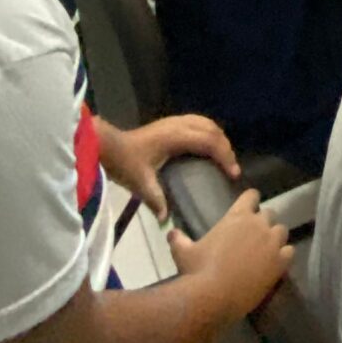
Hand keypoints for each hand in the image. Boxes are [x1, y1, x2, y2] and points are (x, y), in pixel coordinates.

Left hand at [103, 114, 239, 215]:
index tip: (233, 173)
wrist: (107, 145)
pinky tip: (207, 146)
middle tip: (232, 169)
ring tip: (223, 157)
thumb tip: (167, 220)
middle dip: (225, 148)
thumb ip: (156, 200)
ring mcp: (173, 122)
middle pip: (212, 129)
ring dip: (218, 138)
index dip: (224, 156)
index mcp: (175, 137)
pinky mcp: (169, 124)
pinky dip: (209, 133)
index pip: (209, 141)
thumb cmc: (124, 163)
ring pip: (206, 123)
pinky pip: (198, 123)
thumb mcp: (140, 183)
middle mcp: (178, 125)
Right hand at [168, 187, 292, 318]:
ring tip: (267, 249)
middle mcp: (258, 224)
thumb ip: (179, 239)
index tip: (249, 207)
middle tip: (253, 236)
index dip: (251, 200)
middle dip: (262, 222)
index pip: (252, 195)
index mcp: (237, 216)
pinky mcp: (279, 262)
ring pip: (282, 231)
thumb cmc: (197, 271)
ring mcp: (271, 243)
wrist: (213, 297)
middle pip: (269, 214)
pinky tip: (276, 263)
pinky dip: (284, 255)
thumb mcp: (183, 252)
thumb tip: (171, 232)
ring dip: (275, 237)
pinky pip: (290, 251)